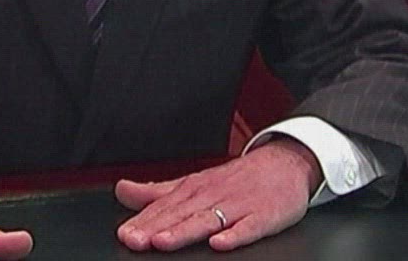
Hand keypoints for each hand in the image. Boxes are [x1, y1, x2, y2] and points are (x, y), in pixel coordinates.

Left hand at [114, 138, 321, 251]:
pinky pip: (248, 227)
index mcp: (194, 189)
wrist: (284, 164)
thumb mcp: (193, 182)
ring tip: (164, 241)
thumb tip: (122, 191)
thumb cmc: (236, 179)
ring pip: (208, 220)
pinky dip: (234, 235)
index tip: (125, 234)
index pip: (163, 207)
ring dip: (185, 230)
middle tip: (134, 240)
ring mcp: (238, 206)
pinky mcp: (263, 216)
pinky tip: (219, 244)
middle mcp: (212, 196)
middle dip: (156, 228)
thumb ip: (157, 191)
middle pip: (180, 214)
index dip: (142, 222)